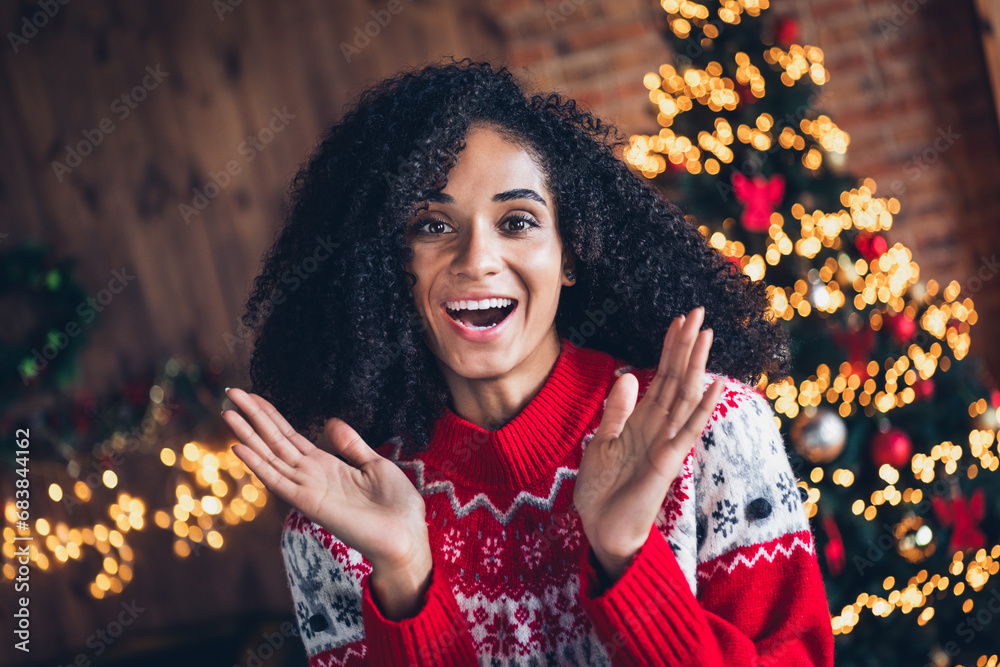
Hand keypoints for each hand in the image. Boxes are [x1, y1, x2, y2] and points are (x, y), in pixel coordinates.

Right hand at [221, 388, 431, 618]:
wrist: (406, 537)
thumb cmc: (395, 506)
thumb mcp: (375, 464)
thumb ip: (351, 445)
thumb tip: (331, 422)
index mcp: (326, 465)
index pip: (290, 435)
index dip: (270, 415)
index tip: (252, 396)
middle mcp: (311, 475)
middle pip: (274, 441)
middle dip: (252, 417)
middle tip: (231, 392)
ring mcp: (307, 489)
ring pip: (269, 456)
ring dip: (247, 435)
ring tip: (227, 412)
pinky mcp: (309, 503)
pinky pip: (277, 481)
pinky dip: (257, 464)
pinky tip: (238, 448)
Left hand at [573, 306, 724, 583]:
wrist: (603, 529)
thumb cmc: (602, 490)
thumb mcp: (599, 444)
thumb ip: (614, 412)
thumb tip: (627, 376)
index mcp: (641, 420)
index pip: (660, 376)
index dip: (670, 349)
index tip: (679, 320)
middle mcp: (659, 427)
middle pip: (677, 378)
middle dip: (686, 346)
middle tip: (698, 312)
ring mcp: (666, 442)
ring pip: (686, 396)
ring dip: (696, 365)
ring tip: (706, 334)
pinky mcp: (668, 461)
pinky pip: (688, 430)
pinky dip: (702, 406)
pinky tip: (714, 383)